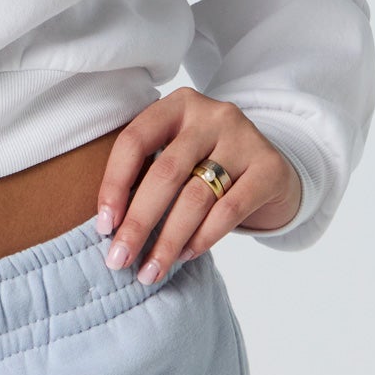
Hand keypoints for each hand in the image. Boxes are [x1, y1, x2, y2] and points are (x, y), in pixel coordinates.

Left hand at [94, 88, 303, 283]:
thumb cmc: (208, 165)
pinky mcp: (269, 168)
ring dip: (169, 240)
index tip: (103, 226)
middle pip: (165, 173)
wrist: (271, 171)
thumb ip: (147, 174)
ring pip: (196, 196)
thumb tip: (110, 227)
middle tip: (119, 259)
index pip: (135, 141)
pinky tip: (186, 256)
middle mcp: (211, 114)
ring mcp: (244, 138)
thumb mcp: (177, 154)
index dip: (114, 184)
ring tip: (152, 269)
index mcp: (177, 105)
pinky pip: (229, 210)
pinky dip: (203, 238)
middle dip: (138, 222)